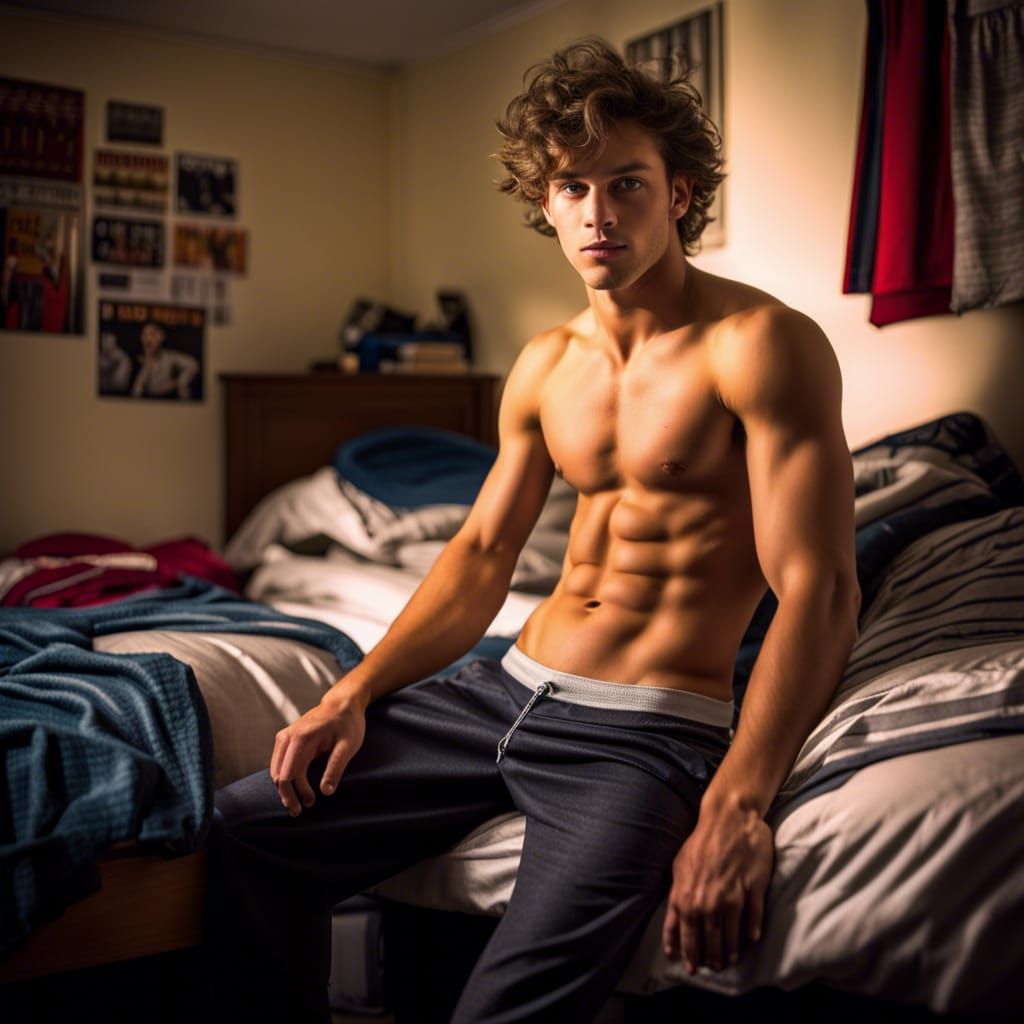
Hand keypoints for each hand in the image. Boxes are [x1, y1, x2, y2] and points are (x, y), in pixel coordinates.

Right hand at [269, 694, 365, 816]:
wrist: (342, 703)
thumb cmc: (348, 723)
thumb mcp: (349, 745)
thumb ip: (336, 767)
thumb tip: (326, 792)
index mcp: (302, 737)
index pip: (289, 773)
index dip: (297, 793)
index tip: (311, 803)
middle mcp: (288, 736)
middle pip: (278, 774)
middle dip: (287, 795)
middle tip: (299, 811)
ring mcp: (284, 737)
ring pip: (275, 770)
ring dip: (284, 789)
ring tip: (298, 803)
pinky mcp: (285, 739)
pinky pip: (279, 764)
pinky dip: (284, 778)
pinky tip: (295, 789)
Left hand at [662, 800, 772, 972]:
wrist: (728, 818)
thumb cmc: (701, 842)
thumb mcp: (679, 869)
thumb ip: (677, 899)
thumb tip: (676, 926)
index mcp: (686, 896)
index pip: (685, 935)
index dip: (687, 953)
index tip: (690, 967)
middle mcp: (707, 902)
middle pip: (708, 940)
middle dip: (710, 958)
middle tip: (713, 968)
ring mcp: (732, 897)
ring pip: (731, 935)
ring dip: (730, 951)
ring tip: (730, 960)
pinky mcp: (753, 890)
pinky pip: (753, 918)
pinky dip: (752, 931)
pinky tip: (751, 939)